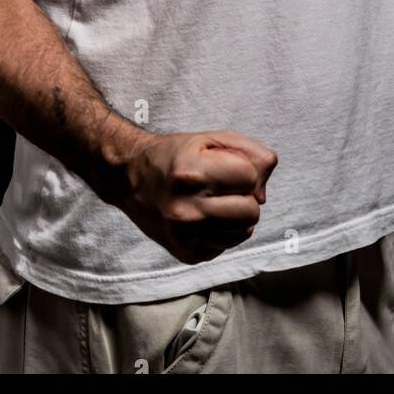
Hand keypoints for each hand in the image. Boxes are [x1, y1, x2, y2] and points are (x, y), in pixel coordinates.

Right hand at [118, 129, 278, 263]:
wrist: (130, 178)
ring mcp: (186, 236)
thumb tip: (263, 193)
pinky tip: (203, 217)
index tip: (224, 167)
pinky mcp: (187, 254)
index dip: (243, 169)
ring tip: (214, 202)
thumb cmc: (176, 155)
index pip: (250, 178)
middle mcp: (188, 210)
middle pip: (252, 211)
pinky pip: (226, 245)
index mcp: (193, 175)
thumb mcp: (212, 138)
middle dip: (244, 196)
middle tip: (222, 187)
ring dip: (236, 215)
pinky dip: (222, 231)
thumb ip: (251, 153)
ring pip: (244, 232)